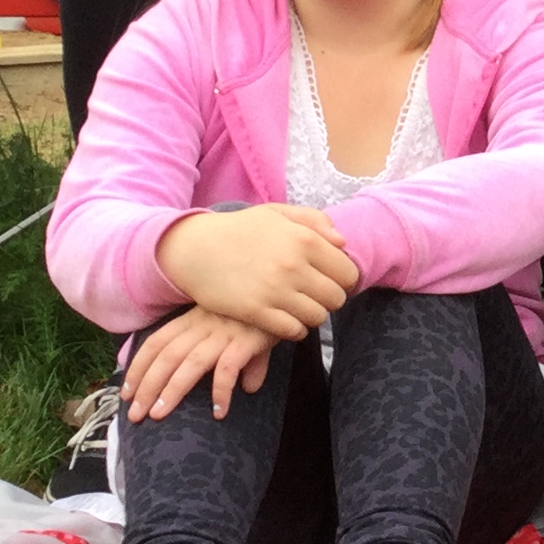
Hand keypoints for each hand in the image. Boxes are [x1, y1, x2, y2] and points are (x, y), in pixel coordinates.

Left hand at [125, 307, 280, 422]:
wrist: (287, 287)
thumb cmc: (260, 310)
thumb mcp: (242, 330)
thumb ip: (237, 358)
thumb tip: (246, 388)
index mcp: (193, 320)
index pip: (156, 342)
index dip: (138, 366)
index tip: (126, 392)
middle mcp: (203, 325)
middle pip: (165, 357)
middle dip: (146, 386)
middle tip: (135, 415)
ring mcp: (223, 333)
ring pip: (189, 364)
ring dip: (171, 390)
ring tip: (159, 415)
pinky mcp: (245, 341)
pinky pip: (227, 369)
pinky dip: (220, 391)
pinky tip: (219, 413)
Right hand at [155, 205, 356, 337]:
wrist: (195, 248)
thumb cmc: (239, 230)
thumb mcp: (276, 213)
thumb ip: (313, 220)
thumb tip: (342, 242)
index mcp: (304, 239)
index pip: (348, 273)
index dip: (342, 280)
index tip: (328, 281)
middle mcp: (294, 265)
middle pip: (336, 299)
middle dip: (329, 300)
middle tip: (312, 296)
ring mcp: (275, 290)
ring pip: (317, 317)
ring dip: (311, 315)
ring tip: (298, 307)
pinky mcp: (256, 311)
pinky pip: (293, 331)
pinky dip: (294, 329)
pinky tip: (284, 320)